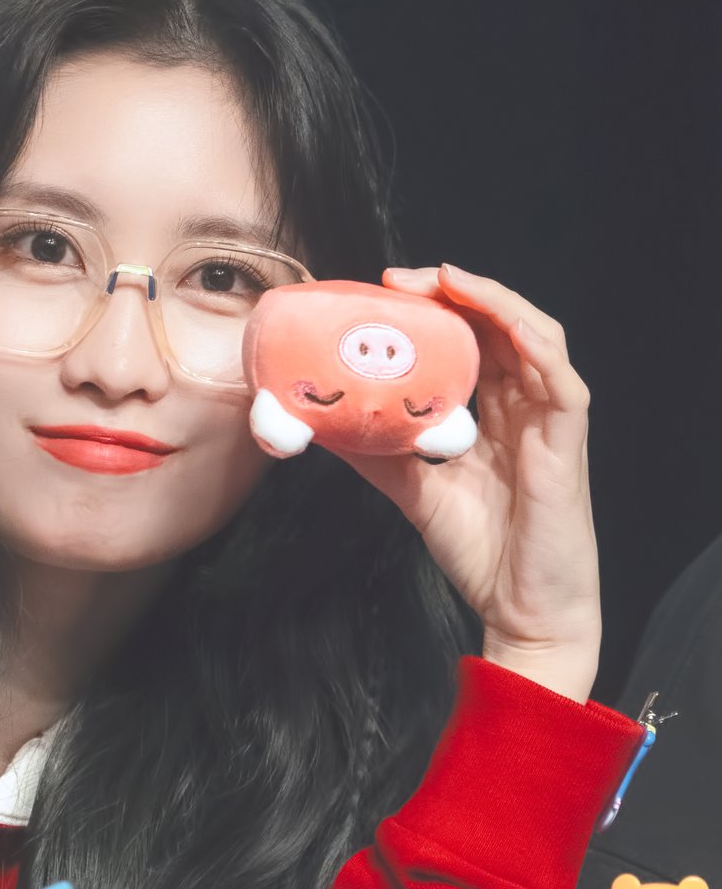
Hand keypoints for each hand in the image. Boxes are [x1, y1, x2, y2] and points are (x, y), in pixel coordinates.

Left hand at [342, 263, 599, 703]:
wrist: (520, 609)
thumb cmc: (480, 549)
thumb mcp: (411, 489)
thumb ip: (375, 452)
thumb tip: (319, 423)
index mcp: (491, 411)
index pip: (466, 339)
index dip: (431, 309)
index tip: (380, 293)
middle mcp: (522, 405)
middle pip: (495, 325)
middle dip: (450, 292)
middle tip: (396, 279)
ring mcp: (549, 418)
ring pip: (532, 335)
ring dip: (490, 300)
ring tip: (446, 280)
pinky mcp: (569, 439)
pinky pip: (560, 378)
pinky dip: (533, 341)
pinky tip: (502, 321)